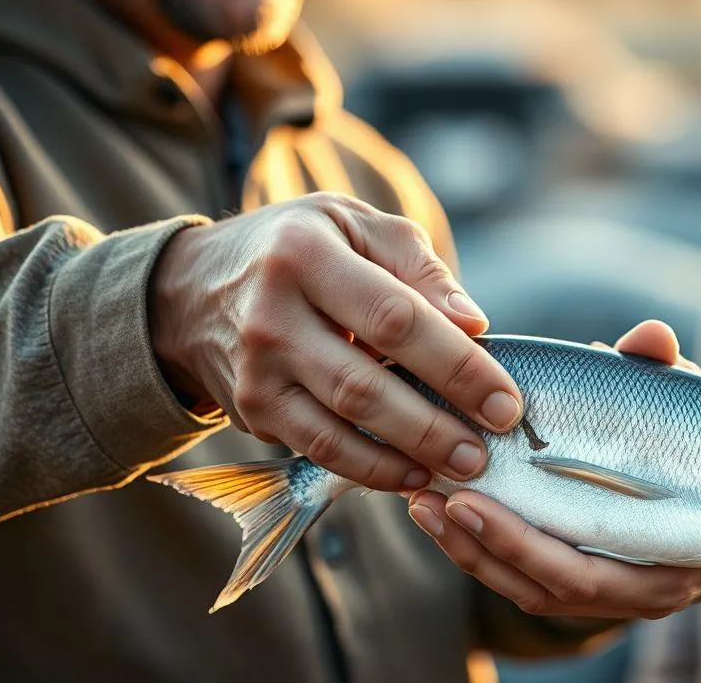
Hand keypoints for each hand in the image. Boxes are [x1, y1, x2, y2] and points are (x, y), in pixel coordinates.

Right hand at [149, 192, 523, 491]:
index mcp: (305, 254)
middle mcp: (271, 315)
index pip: (394, 318)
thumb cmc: (302, 247)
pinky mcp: (252, 410)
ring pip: (340, 428)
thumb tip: (473, 323)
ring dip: (407, 456)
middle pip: (366, 383)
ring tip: (461, 469)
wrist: (195, 287)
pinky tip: (413, 474)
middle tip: (487, 448)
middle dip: (436, 424)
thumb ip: (419, 267)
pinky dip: (370, 468)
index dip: (456, 364)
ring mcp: (256, 370)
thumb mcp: (357, 226)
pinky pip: (318, 450)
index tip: (505, 399)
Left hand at [408, 319, 700, 622]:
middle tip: (430, 498)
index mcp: (674, 560)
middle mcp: (642, 590)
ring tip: (420, 503)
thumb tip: (645, 337)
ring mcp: (616, 594)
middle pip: (546, 588)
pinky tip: (445, 514)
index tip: (470, 503)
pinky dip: (485, 551)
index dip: (523, 546)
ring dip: (470, 552)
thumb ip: (669, 377)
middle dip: (481, 548)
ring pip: (529, 590)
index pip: (588, 572)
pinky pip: (530, 581)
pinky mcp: (592, 584)